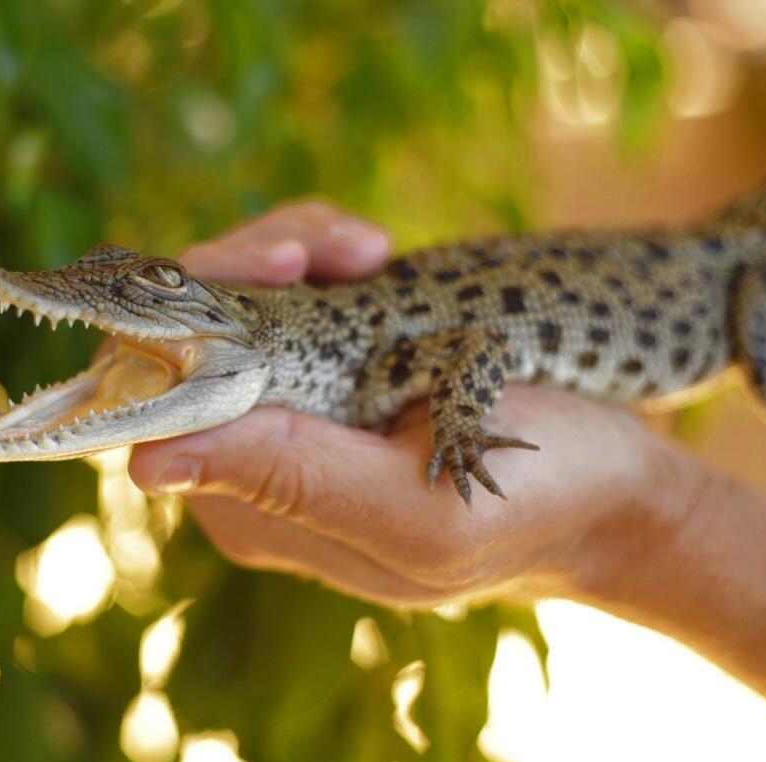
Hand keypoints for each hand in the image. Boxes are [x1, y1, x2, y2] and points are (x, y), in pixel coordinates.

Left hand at [129, 201, 696, 606]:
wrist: (620, 484)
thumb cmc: (537, 507)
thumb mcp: (419, 510)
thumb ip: (293, 483)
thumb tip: (145, 464)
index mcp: (257, 507)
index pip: (165, 404)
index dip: (200, 325)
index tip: (284, 272)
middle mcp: (254, 456)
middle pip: (190, 337)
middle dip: (254, 267)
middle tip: (350, 247)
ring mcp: (290, 403)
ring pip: (233, 296)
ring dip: (295, 248)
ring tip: (371, 246)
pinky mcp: (328, 359)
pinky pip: (285, 286)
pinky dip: (319, 250)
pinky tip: (371, 251)